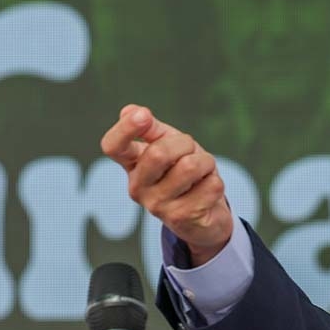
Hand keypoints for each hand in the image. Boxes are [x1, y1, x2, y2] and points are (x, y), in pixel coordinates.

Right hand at [100, 104, 233, 264]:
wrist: (204, 216)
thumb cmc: (184, 171)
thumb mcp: (169, 145)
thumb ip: (152, 129)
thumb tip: (129, 111)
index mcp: (131, 164)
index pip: (113, 146)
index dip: (125, 128)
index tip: (144, 115)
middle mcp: (137, 187)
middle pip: (158, 152)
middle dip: (185, 144)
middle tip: (191, 152)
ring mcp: (157, 206)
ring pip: (190, 167)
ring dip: (206, 163)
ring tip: (202, 172)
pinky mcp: (180, 219)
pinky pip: (211, 185)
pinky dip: (216, 182)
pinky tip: (206, 191)